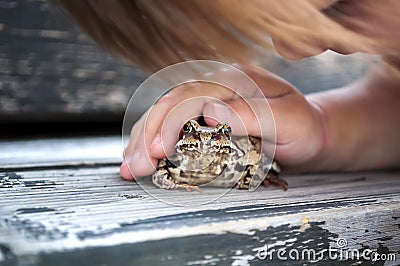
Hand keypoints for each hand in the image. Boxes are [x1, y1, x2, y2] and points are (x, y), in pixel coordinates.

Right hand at [120, 64, 326, 178]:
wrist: (312, 132)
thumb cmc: (303, 129)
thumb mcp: (287, 121)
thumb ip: (252, 113)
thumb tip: (209, 110)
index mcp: (235, 80)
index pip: (190, 96)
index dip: (168, 123)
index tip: (157, 152)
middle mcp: (217, 85)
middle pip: (171, 103)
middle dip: (147, 135)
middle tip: (133, 167)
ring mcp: (210, 98)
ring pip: (166, 113)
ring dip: (144, 138)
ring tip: (129, 165)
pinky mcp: (207, 114)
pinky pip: (174, 123)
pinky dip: (156, 139)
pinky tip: (143, 153)